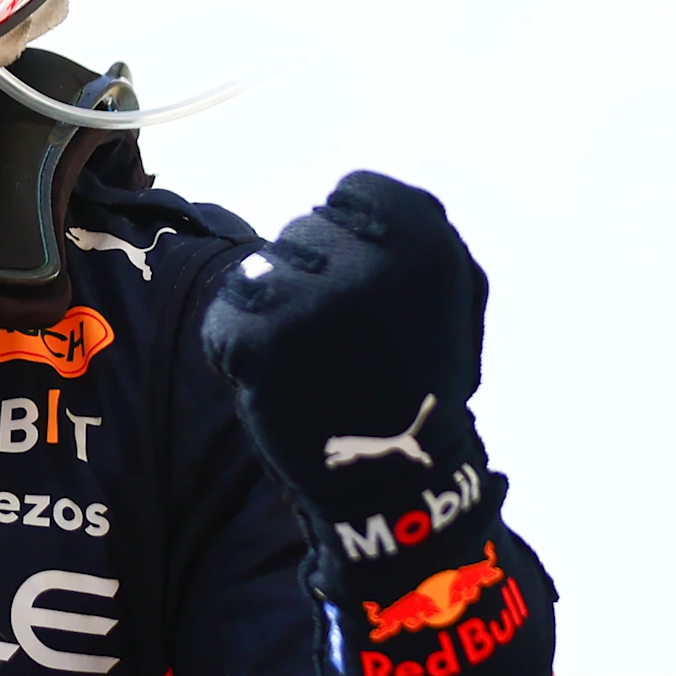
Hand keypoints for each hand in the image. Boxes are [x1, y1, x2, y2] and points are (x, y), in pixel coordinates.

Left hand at [206, 176, 550, 675]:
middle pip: (303, 231)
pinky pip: (226, 319)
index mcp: (425, 233)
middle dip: (311, 279)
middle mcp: (367, 257)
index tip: (368, 295)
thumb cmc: (418, 383)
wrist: (394, 483)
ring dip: (272, 312)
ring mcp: (309, 298)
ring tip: (312, 365)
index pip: (352, 191)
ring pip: (260, 271)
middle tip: (341, 344)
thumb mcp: (449, 294)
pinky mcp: (258, 338)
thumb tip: (345, 199)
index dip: (351, 240)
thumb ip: (407, 237)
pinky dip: (237, 349)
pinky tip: (277, 383)